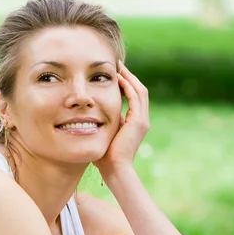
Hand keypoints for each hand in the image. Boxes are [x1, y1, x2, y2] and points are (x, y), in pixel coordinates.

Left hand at [93, 60, 149, 176]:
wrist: (114, 169)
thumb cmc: (105, 156)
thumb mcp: (104, 133)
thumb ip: (103, 122)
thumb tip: (91, 113)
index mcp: (135, 123)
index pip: (133, 97)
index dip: (125, 84)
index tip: (114, 74)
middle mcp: (142, 120)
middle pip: (139, 90)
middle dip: (129, 76)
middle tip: (118, 65)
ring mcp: (142, 120)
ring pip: (140, 91)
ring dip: (129, 78)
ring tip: (119, 67)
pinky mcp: (138, 121)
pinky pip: (135, 97)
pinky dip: (128, 86)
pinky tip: (118, 78)